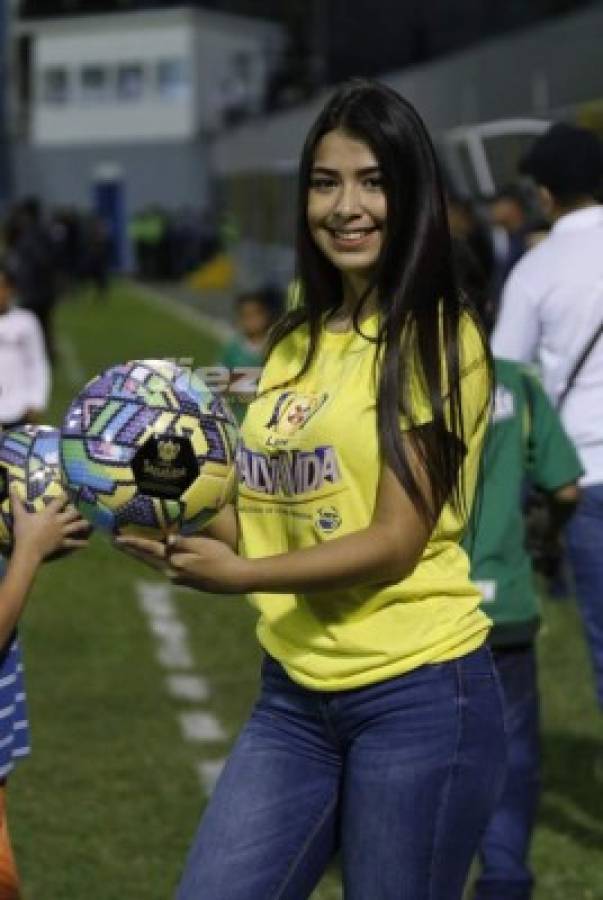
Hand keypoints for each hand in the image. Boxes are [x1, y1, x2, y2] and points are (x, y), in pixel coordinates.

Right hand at [11, 489, 90, 560]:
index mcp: (49, 514)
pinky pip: (73, 543)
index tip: (70, 493)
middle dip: (78, 510)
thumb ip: (17, 502)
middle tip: (83, 508)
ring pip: (76, 527)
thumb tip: (12, 488)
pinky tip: (87, 544)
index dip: (65, 496)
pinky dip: (80, 544)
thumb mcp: (19, 516)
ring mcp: (62, 533)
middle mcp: (59, 521)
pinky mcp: (62, 543)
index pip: (59, 502)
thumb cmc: (24, 532)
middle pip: (72, 513)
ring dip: (84, 524)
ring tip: (90, 523)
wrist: (29, 550)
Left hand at [114, 533, 250, 593]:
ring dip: (140, 555)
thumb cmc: (222, 558)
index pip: (148, 549)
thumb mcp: (203, 546)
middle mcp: (172, 572)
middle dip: (130, 549)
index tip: (115, 538)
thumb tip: (166, 540)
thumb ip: (183, 542)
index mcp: (175, 562)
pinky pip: (164, 567)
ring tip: (128, 547)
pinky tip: (153, 556)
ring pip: (153, 564)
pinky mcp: (184, 580)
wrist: (235, 579)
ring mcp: (177, 578)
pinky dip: (154, 560)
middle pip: (146, 559)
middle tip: (113, 542)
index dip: (132, 542)